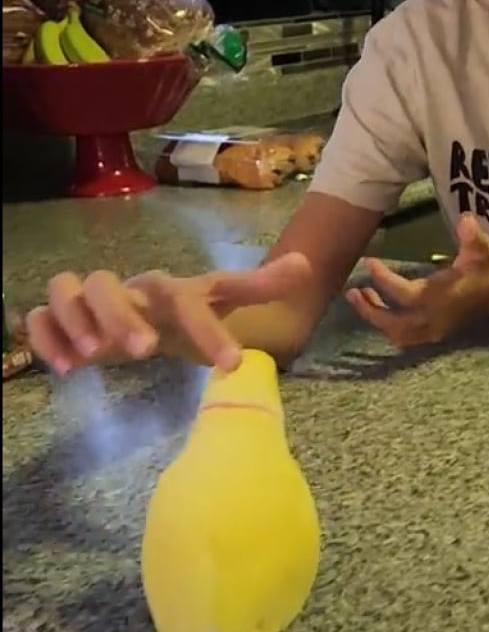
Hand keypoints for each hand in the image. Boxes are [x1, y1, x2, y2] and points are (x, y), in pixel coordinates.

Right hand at [26, 254, 310, 375]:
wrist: (135, 313)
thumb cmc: (177, 313)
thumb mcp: (219, 300)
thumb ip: (257, 286)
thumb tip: (307, 263)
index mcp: (166, 288)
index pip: (185, 296)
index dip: (208, 327)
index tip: (230, 364)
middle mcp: (124, 289)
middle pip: (111, 285)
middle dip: (124, 316)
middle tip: (145, 352)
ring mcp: (87, 301)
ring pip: (68, 291)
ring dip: (79, 320)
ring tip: (92, 358)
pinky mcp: (60, 318)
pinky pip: (39, 317)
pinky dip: (45, 336)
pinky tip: (63, 368)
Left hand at [346, 214, 488, 347]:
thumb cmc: (488, 266)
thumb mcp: (481, 248)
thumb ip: (472, 236)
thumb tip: (466, 220)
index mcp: (441, 298)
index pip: (403, 293)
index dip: (383, 278)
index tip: (369, 261)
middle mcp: (434, 318)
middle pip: (393, 324)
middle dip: (370, 310)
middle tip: (353, 290)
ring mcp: (434, 330)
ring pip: (397, 334)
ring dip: (376, 319)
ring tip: (361, 298)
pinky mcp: (434, 334)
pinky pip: (405, 338)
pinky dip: (388, 328)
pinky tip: (377, 309)